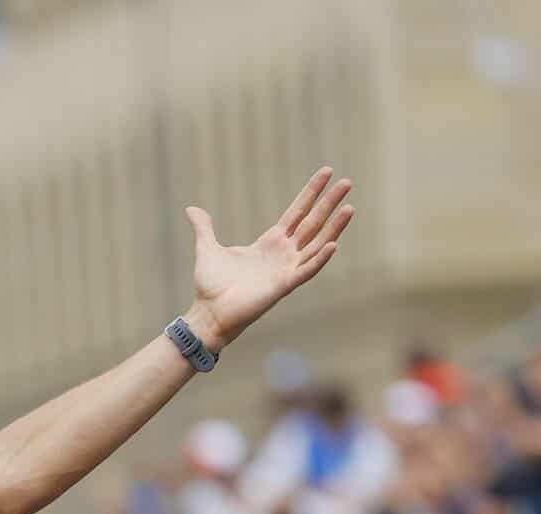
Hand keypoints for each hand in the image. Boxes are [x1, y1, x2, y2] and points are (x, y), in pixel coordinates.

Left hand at [182, 168, 354, 349]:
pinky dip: (320, 259)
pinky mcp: (283, 286)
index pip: (297, 212)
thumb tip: (191, 208)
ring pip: (317, 243)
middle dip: (329, 202)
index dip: (311, 193)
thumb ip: (204, 227)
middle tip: (348, 181)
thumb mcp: (207, 248)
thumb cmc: (210, 286)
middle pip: (313, 222)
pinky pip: (306, 270)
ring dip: (334, 227)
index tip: (326, 172)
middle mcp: (283, 254)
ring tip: (350, 207)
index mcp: (269, 243)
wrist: (208, 313)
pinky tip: (333, 244)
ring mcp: (286, 269)